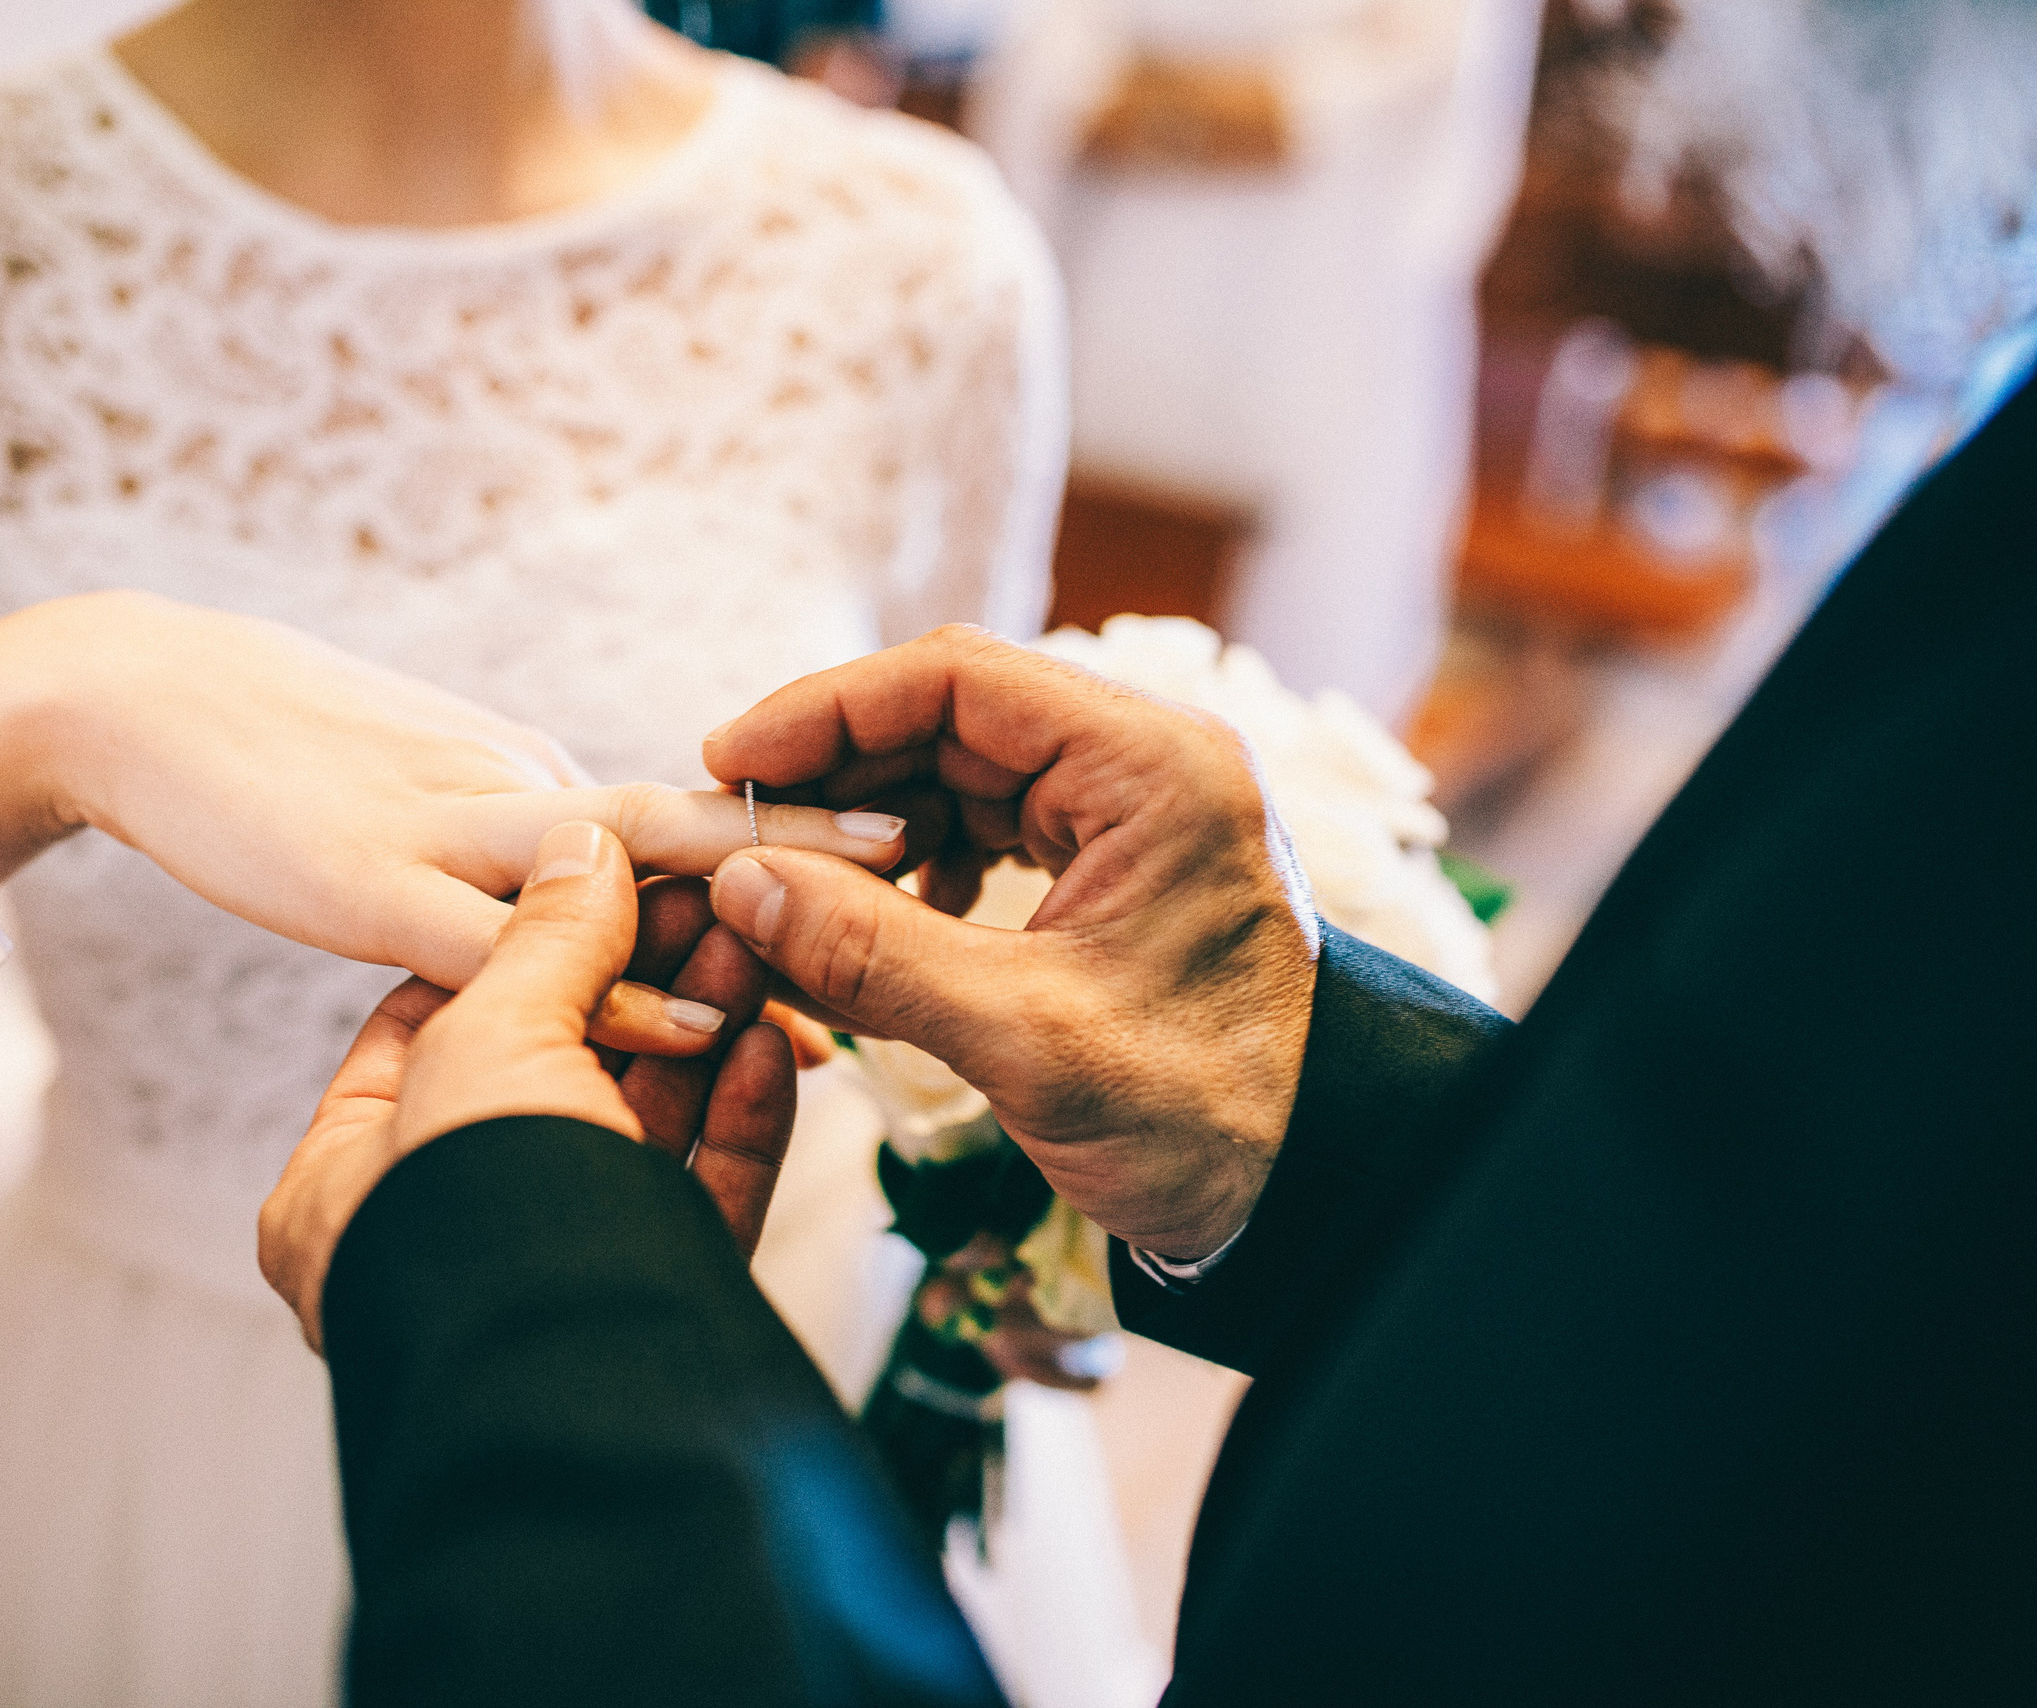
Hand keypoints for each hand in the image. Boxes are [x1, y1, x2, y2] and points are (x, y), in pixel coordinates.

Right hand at [0, 591, 906, 1052]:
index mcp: (523, 774)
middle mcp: (512, 787)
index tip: (893, 856)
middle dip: (818, 839)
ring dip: (752, 898)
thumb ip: (500, 844)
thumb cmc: (267, 754)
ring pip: (628, 866)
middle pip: (694, 817)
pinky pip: (516, 943)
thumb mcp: (411, 788)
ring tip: (875, 924)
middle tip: (945, 849)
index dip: (783, 837)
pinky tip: (690, 1013)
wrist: (125, 698)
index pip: (678, 815)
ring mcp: (447, 830)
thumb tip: (577, 892)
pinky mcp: (375, 884)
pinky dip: (610, 979)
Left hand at [259, 822, 797, 1350]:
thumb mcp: (489, 1044)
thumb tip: (587, 848)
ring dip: (699, 1029)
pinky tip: (770, 1043)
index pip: (430, 1031)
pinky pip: (696, 1199)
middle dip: (637, 978)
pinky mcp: (648, 1313)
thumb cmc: (482, 1231)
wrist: (577, 1413)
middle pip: (551, 1073)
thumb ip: (543, 939)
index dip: (519, 942)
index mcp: (343, 1195)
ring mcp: (547, 1280)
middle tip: (705, 898)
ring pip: (636, 1129)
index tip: (603, 877)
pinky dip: (736, 1117)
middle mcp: (442, 1239)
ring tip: (752, 942)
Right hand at [702, 625, 1319, 1263]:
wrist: (1312, 1184)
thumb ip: (875, 955)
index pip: (956, 678)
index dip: (827, 709)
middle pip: (948, 717)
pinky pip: (985, 831)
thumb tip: (740, 885)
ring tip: (788, 890)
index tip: (729, 759)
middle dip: (833, 773)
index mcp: (1152, 767)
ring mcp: (1129, 813)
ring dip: (865, 826)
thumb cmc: (1205, 1114)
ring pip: (957, 775)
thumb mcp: (1026, 1038)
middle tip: (735, 834)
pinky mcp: (1111, 867)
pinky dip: (911, 871)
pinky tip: (867, 926)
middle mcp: (1144, 765)